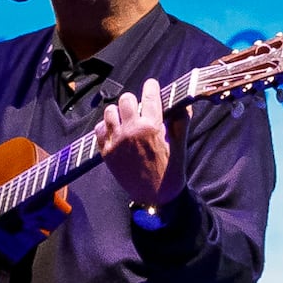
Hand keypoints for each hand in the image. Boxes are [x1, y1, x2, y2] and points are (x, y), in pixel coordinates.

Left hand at [98, 79, 175, 209]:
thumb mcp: (181, 146)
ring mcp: (116, 141)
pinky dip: (106, 127)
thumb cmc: (170, 172)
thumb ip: (181, 122)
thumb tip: (183, 105)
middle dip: (134, 101)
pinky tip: (116, 132)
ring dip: (118, 113)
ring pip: (109, 112)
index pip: (150, 96)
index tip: (152, 85)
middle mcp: (131, 131)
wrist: (155, 197)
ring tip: (125, 120)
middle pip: (126, 99)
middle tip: (139, 108)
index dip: (151, 86)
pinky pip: (99, 129)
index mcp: (152, 127)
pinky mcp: (106, 152)